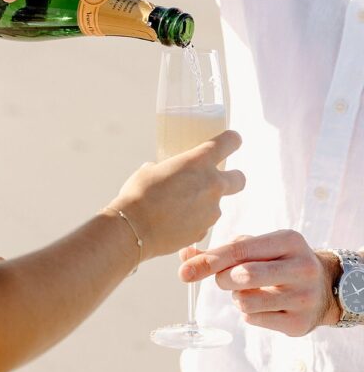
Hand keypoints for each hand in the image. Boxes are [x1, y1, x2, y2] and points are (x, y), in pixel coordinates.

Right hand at [110, 130, 245, 259]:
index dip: (231, 140)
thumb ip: (165, 169)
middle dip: (232, 178)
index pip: (231, 141)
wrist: (132, 229)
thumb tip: (160, 172)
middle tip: (213, 182)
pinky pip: (202, 223)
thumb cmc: (137, 195)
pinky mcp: (204, 231)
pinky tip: (172, 223)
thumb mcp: (148, 171)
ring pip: (216, 204)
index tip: (229, 142)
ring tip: (176, 209)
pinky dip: (192, 222)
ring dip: (203, 204)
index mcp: (198, 162)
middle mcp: (212, 185)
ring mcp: (211, 211)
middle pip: (239, 178)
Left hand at [178, 230, 339, 335]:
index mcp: (288, 241)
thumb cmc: (278, 262)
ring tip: (252, 291)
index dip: (207, 261)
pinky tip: (266, 306)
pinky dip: (249, 313)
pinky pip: (253, 320)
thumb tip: (184, 255)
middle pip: (242, 276)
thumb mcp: (258, 248)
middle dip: (223, 280)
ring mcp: (304, 297)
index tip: (184, 272)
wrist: (325, 289)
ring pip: (244, 302)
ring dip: (237, 298)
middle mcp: (301, 268)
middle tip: (228, 279)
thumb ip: (220, 251)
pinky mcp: (300, 323)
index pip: (239, 251)